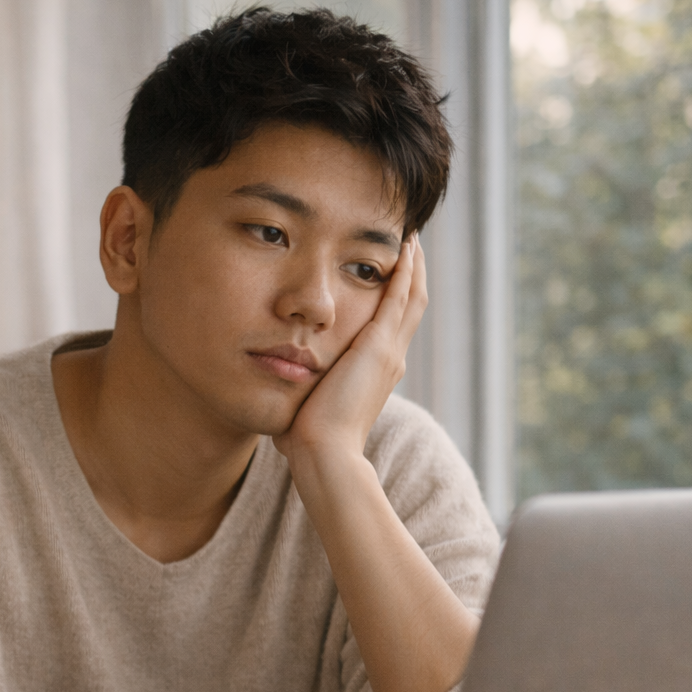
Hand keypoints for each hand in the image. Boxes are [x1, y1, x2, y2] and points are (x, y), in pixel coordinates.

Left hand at [274, 235, 426, 463]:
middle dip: (411, 275)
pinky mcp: (378, 346)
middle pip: (410, 307)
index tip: (390, 276)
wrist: (324, 453)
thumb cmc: (307, 440)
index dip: (395, 299)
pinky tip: (403, 248)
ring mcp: (388, 352)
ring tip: (411, 238)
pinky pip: (399, 298)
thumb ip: (300, 390)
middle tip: (411, 246)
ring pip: (411, 298)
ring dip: (412, 267)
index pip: (392, 326)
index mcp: (376, 373)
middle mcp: (390, 360)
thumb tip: (279, 389)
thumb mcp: (307, 404)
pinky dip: (404, 272)